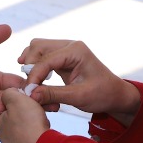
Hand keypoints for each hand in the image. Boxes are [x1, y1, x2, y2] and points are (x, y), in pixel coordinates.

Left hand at [0, 87, 49, 142]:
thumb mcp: (17, 99)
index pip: (9, 107)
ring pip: (28, 132)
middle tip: (41, 111)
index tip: (32, 100)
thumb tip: (10, 93)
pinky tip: (44, 136)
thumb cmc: (29, 127)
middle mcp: (5, 137)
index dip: (22, 101)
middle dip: (31, 114)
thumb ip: (10, 93)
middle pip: (20, 119)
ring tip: (44, 124)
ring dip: (37, 126)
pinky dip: (40, 139)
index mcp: (0, 122)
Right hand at [18, 38, 140, 123]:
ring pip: (37, 50)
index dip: (34, 76)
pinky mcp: (61, 58)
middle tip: (28, 87)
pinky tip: (36, 82)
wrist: (115, 95)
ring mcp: (65, 50)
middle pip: (37, 47)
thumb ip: (53, 94)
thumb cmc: (102, 94)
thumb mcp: (78, 97)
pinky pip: (41, 58)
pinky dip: (35, 68)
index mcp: (76, 50)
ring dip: (30, 66)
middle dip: (30, 67)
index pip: (46, 59)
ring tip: (31, 84)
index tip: (28, 93)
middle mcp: (69, 45)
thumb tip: (30, 94)